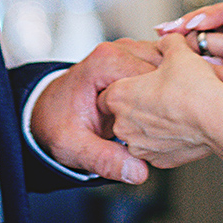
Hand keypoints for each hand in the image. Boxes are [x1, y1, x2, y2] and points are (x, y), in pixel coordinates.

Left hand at [30, 39, 165, 184]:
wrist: (48, 112)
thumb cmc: (57, 124)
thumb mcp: (75, 147)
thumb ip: (105, 159)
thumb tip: (138, 172)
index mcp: (103, 63)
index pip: (152, 74)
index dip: (164, 99)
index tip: (171, 123)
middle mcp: (117, 50)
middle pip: (164, 65)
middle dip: (170, 93)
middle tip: (174, 124)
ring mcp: (127, 52)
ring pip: (167, 65)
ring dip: (171, 88)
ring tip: (171, 119)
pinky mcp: (134, 60)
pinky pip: (162, 68)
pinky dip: (167, 86)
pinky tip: (166, 110)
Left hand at [100, 32, 222, 168]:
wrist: (222, 122)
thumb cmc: (197, 90)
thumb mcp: (179, 53)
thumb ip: (166, 43)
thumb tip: (166, 42)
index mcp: (119, 96)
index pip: (109, 89)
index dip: (126, 82)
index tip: (142, 80)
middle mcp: (123, 124)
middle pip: (123, 110)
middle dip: (138, 102)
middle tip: (160, 92)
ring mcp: (141, 145)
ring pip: (139, 130)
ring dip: (151, 121)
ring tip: (174, 107)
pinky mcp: (159, 160)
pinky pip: (156, 146)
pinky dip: (165, 137)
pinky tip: (181, 123)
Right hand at [159, 0, 222, 138]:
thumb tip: (203, 59)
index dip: (215, 14)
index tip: (193, 24)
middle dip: (196, 20)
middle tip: (169, 27)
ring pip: (216, 23)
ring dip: (190, 28)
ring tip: (164, 32)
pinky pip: (215, 35)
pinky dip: (195, 39)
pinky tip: (171, 40)